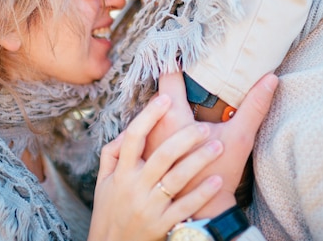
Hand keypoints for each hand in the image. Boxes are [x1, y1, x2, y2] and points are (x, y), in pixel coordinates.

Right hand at [88, 95, 225, 240]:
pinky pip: (185, 206)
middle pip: (161, 155)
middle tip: (204, 126)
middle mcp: (135, 186)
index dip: (149, 116)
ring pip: (176, 179)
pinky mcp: (162, 224)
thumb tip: (129, 128)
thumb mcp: (104, 180)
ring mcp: (149, 206)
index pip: (133, 137)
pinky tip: (217, 181)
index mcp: (121, 172)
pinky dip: (202, 193)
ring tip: (218, 146)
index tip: (165, 97)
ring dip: (198, 161)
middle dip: (184, 138)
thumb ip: (113, 153)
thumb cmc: (110, 209)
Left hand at [150, 72, 277, 217]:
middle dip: (174, 82)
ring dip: (165, 103)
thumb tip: (271, 78)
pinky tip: (174, 122)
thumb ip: (254, 106)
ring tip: (184, 95)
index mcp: (171, 114)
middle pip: (160, 92)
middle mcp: (152, 124)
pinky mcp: (145, 153)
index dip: (177, 62)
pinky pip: (148, 128)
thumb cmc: (219, 173)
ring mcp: (146, 140)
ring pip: (152, 111)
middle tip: (190, 72)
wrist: (202, 211)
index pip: (168, 74)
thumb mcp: (240, 137)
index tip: (187, 54)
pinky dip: (158, 121)